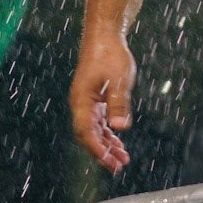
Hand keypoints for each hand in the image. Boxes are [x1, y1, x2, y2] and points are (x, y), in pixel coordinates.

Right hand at [70, 32, 136, 172]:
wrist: (105, 35)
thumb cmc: (110, 54)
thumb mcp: (118, 79)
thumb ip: (118, 103)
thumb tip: (120, 128)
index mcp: (82, 100)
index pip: (86, 132)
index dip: (97, 149)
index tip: (110, 162)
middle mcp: (81, 104)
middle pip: (88, 136)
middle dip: (101, 153)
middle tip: (117, 167)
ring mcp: (87, 102)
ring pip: (93, 131)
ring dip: (106, 145)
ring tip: (122, 159)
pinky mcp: (94, 99)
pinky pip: (98, 122)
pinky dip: (107, 134)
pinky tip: (118, 141)